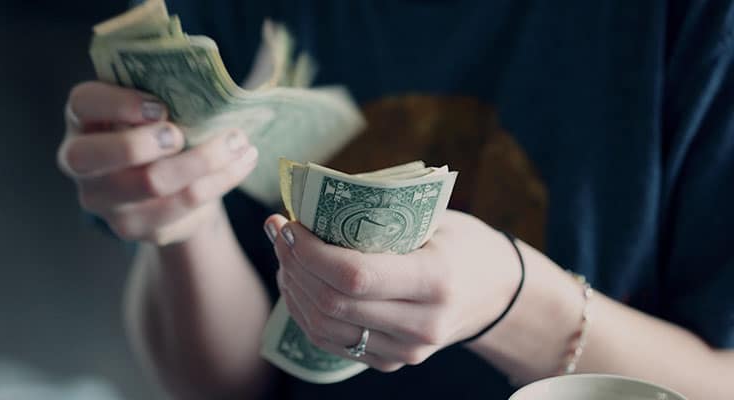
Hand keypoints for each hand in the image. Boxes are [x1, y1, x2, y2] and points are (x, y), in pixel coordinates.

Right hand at [58, 81, 257, 243]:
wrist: (167, 188)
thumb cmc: (159, 132)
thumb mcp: (152, 110)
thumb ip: (163, 96)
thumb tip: (208, 86)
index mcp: (83, 120)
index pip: (83, 103)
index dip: (118, 103)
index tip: (160, 106)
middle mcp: (81, 162)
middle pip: (96, 156)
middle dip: (143, 142)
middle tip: (181, 135)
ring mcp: (104, 200)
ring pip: (150, 183)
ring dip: (203, 160)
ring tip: (239, 142)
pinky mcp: (135, 227)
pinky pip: (182, 205)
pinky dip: (220, 180)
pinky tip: (242, 162)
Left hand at [264, 210, 520, 371]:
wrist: (495, 292)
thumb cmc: (461, 243)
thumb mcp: (434, 219)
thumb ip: (381, 216)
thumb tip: (311, 201)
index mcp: (436, 280)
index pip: (354, 276)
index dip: (309, 252)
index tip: (288, 224)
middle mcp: (422, 325)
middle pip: (333, 303)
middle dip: (293, 264)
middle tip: (278, 231)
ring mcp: (406, 351)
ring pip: (324, 327)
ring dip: (293, 288)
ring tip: (284, 254)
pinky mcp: (391, 362)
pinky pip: (332, 342)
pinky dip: (305, 311)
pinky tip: (297, 282)